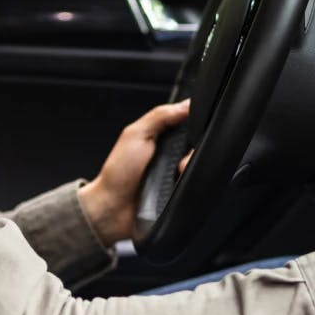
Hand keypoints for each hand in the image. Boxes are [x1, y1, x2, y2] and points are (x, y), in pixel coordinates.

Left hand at [78, 100, 189, 245]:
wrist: (112, 209)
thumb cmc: (117, 173)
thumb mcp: (136, 134)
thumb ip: (161, 115)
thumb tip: (186, 104)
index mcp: (162, 138)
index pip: (189, 125)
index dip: (195, 126)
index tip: (194, 130)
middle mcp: (172, 156)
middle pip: (199, 147)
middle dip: (195, 151)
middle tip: (181, 158)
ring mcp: (177, 176)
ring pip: (202, 167)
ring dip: (192, 169)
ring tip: (178, 173)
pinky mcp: (182, 195)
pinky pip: (199, 188)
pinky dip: (194, 186)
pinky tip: (180, 187)